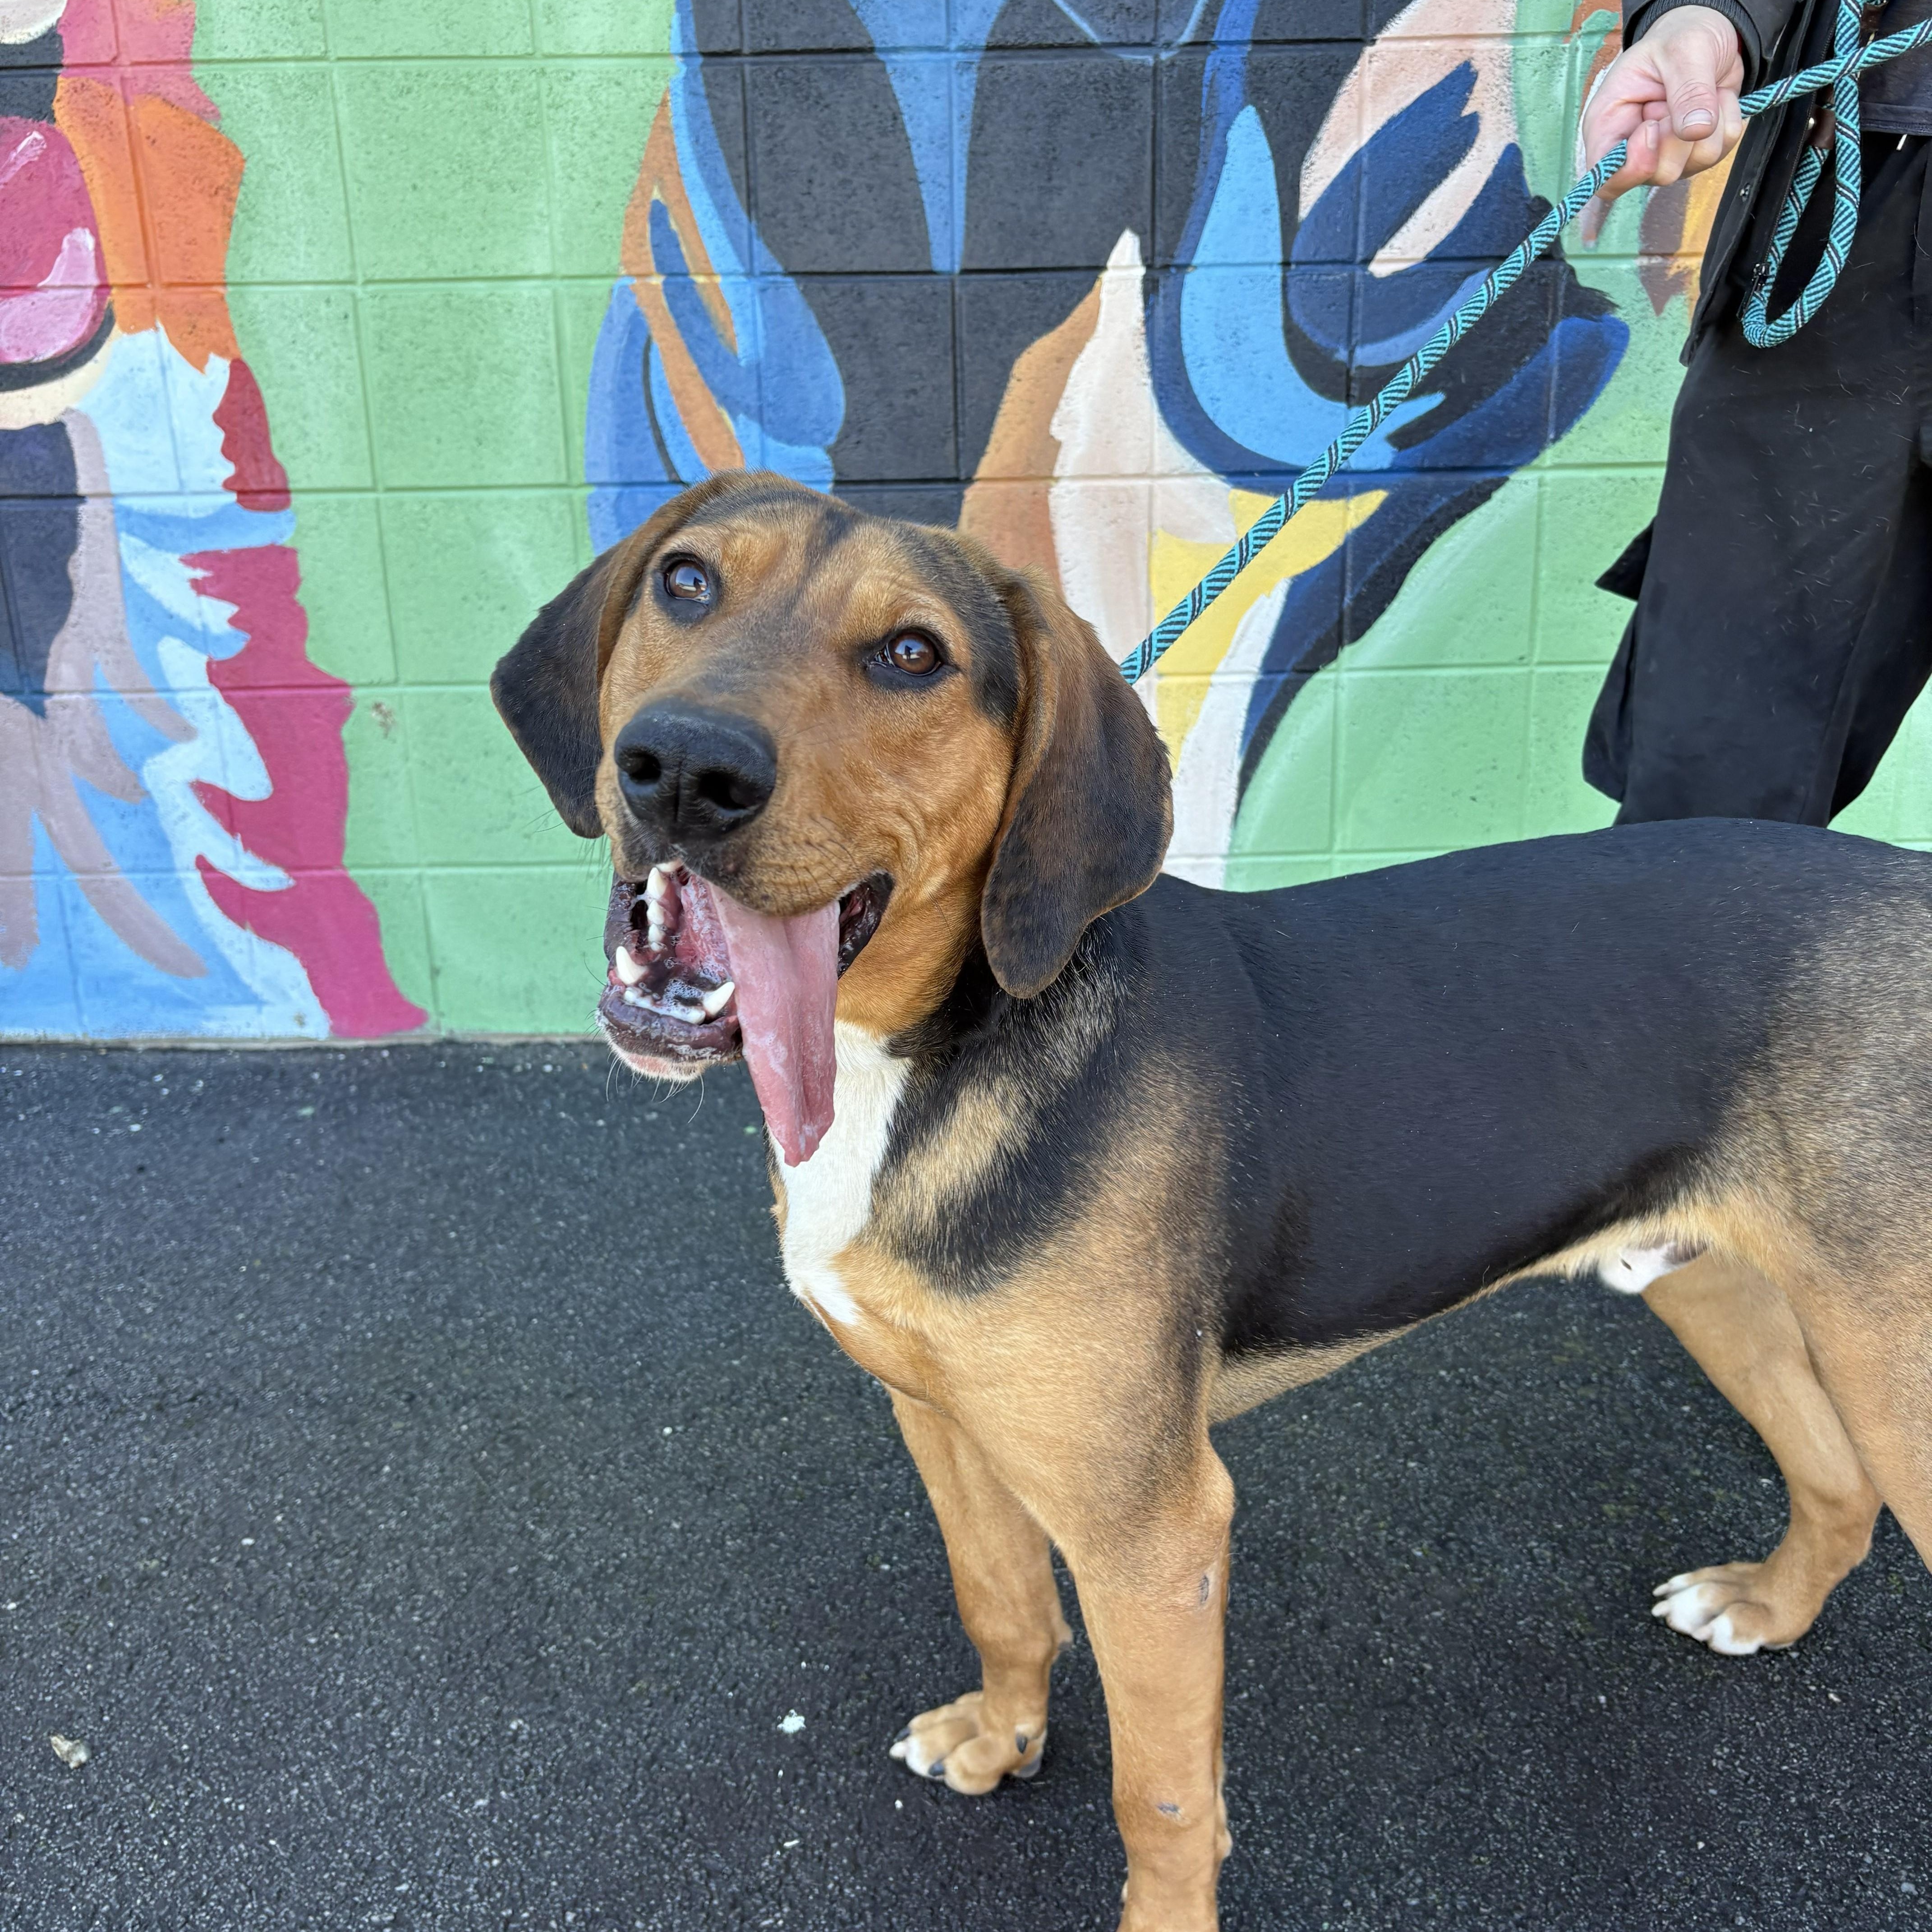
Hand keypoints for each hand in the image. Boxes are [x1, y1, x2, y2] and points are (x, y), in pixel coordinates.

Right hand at [1578, 5, 1744, 243]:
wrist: (1706, 36)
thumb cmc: (1679, 37)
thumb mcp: (1682, 50)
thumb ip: (1687, 90)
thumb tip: (1696, 131)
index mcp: (1609, 125)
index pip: (1607, 179)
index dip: (1635, 165)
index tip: (1653, 128)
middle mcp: (1632, 149)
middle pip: (1660, 174)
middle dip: (1682, 136)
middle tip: (1682, 97)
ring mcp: (1663, 156)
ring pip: (1693, 166)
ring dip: (1710, 126)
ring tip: (1703, 92)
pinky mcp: (1691, 154)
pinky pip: (1718, 154)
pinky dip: (1726, 122)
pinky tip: (1714, 99)